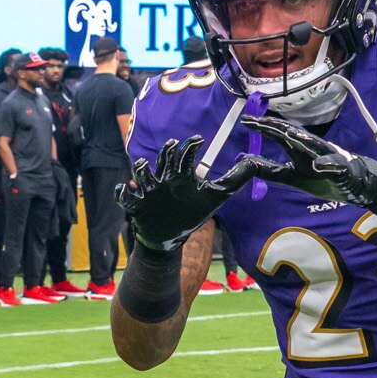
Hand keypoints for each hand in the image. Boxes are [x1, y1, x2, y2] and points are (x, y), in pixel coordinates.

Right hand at [121, 136, 257, 251]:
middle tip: (173, 146)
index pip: (184, 155)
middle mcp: (164, 180)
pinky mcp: (138, 206)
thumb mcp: (215, 197)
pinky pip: (125, 198)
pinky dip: (122, 193)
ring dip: (141, 169)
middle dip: (166, 152)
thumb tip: (255, 163)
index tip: (198, 140)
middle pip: (163, 159)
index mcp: (181, 176)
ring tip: (142, 166)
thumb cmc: (190, 214)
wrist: (169, 237)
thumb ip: (234, 180)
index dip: (189, 146)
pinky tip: (124, 188)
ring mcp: (150, 192)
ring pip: (142, 174)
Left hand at [237, 114, 376, 205]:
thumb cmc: (321, 176)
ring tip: (287, 133)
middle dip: (276, 127)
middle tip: (259, 120)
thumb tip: (248, 162)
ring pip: (313, 145)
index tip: (245, 121)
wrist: (352, 182)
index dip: (262, 128)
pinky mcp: (341, 168)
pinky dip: (327, 163)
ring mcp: (327, 155)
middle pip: (292, 133)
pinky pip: (334, 165)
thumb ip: (270, 170)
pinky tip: (318, 163)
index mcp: (298, 148)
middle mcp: (310, 147)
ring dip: (302, 138)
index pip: (277, 135)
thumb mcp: (290, 176)